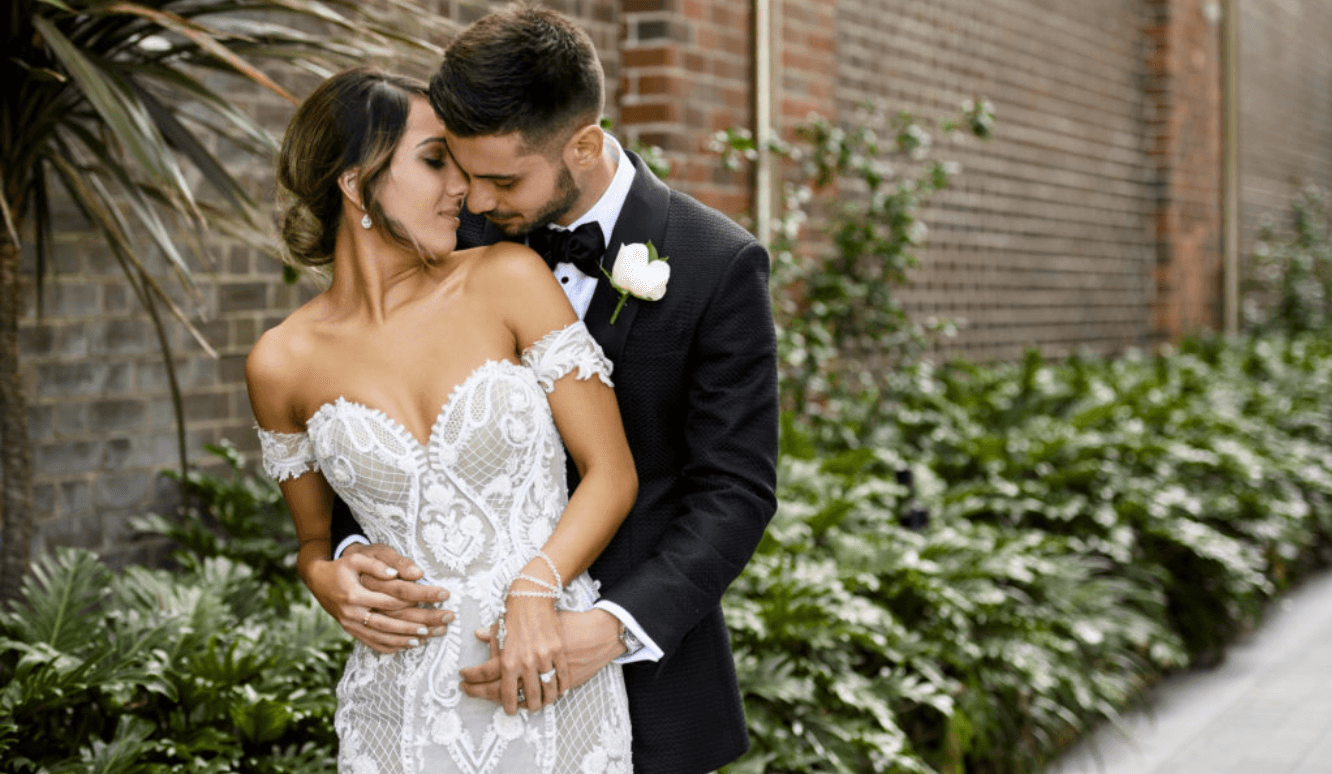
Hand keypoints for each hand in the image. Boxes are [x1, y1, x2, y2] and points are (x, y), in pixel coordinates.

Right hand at [302, 542, 451, 653]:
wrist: (317, 580)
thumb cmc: (342, 566)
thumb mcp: (357, 559)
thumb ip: (377, 566)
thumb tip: (398, 574)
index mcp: (356, 594)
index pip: (394, 598)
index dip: (419, 598)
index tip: (441, 595)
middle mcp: (353, 613)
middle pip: (392, 621)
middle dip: (419, 623)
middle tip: (443, 623)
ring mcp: (351, 624)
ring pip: (383, 636)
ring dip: (406, 639)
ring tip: (427, 638)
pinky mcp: (350, 631)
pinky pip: (372, 643)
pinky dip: (390, 647)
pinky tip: (407, 646)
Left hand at [461, 608, 624, 707]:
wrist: (535, 596)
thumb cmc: (514, 612)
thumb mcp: (498, 629)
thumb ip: (491, 642)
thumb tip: (477, 636)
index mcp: (507, 660)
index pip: (502, 691)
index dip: (505, 704)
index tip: (506, 709)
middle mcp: (525, 662)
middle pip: (526, 696)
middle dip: (524, 707)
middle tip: (522, 709)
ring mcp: (544, 658)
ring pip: (546, 690)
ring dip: (543, 702)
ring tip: (540, 705)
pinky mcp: (558, 651)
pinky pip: (562, 677)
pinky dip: (560, 688)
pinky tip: (557, 692)